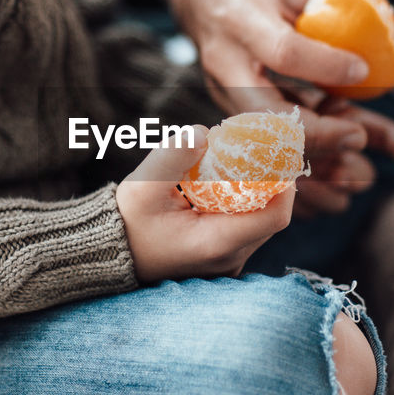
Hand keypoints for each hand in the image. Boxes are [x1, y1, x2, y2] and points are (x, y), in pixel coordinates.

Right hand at [116, 127, 294, 282]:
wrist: (110, 253)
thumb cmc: (126, 222)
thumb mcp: (142, 186)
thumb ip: (173, 156)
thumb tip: (204, 131)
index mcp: (216, 244)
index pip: (275, 216)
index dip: (283, 182)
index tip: (277, 153)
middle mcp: (229, 258)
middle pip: (271, 216)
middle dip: (270, 181)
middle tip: (259, 149)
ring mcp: (228, 262)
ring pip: (261, 222)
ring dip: (257, 192)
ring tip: (240, 163)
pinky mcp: (223, 258)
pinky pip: (247, 228)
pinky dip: (244, 203)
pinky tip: (228, 182)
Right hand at [174, 0, 393, 213]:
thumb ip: (339, 5)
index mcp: (243, 22)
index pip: (283, 52)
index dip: (325, 66)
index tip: (363, 71)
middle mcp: (227, 67)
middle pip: (265, 116)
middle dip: (316, 134)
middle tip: (359, 137)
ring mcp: (226, 100)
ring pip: (266, 147)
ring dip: (317, 166)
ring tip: (364, 176)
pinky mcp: (232, 121)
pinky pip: (267, 160)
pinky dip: (305, 181)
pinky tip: (341, 194)